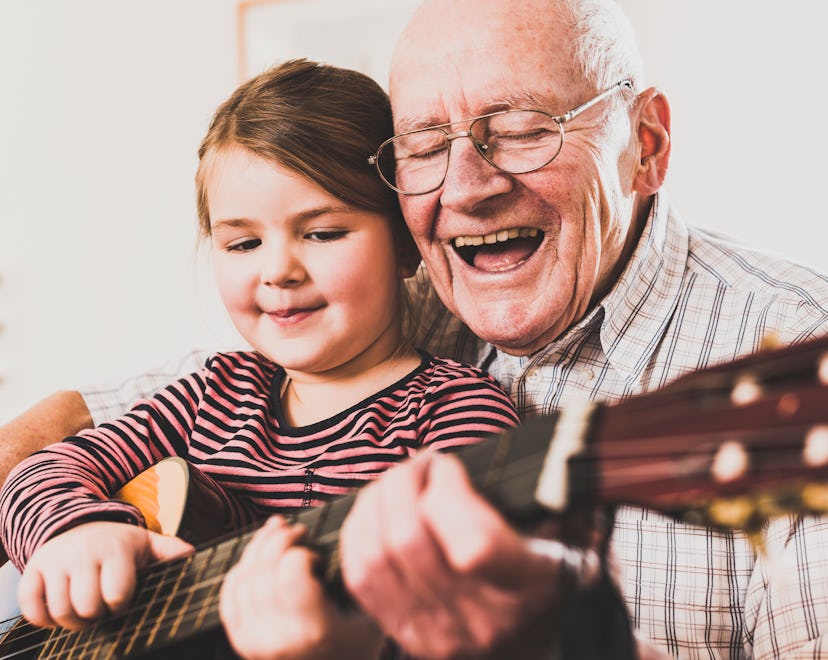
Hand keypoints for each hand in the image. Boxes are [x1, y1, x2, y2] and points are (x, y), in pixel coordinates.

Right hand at [18, 521, 192, 629]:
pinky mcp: (32, 570)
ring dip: (73, 620)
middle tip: (102, 607)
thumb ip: (170, 551)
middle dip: (98, 615)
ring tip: (85, 609)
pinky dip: (44, 619)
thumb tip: (193, 556)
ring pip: (60, 611)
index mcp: (115, 548)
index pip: (117, 595)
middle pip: (87, 608)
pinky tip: (60, 611)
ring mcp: (55, 561)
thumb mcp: (145, 543)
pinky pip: (32, 609)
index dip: (121, 605)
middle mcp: (83, 552)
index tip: (122, 599)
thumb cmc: (118, 544)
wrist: (78, 525)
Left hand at [219, 516, 382, 659]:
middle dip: (279, 538)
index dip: (301, 552)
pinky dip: (240, 569)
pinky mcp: (242, 642)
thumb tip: (339, 533)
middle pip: (264, 569)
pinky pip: (230, 594)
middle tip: (297, 531)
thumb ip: (356, 577)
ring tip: (279, 534)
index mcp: (314, 629)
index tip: (317, 556)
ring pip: (243, 578)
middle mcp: (279, 638)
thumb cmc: (357, 644)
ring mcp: (255, 641)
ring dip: (259, 547)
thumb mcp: (370, 612)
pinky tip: (257, 558)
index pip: (292, 571)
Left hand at [340, 451, 584, 658]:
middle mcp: (477, 620)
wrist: (531, 640)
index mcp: (527, 589)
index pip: (473, 547)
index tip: (449, 464)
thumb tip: (565, 440)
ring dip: (376, 503)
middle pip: (409, 541)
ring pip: (376, 556)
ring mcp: (435, 632)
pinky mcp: (403, 633)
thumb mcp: (570, 531)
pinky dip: (358, 532)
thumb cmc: (550, 569)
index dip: (447, 492)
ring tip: (397, 481)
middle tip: (419, 462)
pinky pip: (359, 577)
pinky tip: (376, 508)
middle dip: (403, 483)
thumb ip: (556, 490)